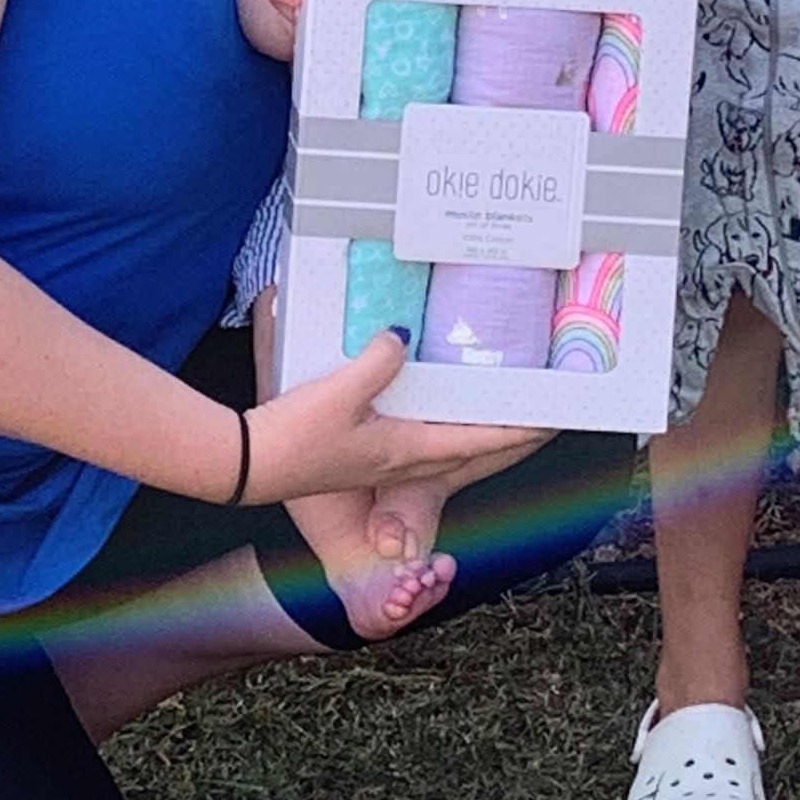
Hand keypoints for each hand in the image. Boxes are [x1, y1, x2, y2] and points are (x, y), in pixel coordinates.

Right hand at [249, 327, 544, 506]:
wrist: (250, 464)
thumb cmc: (294, 438)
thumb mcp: (340, 390)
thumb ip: (377, 361)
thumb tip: (402, 335)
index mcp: (406, 450)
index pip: (475, 440)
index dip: (516, 430)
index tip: (549, 421)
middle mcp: (400, 461)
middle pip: (466, 449)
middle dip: (501, 435)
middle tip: (529, 415)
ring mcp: (379, 462)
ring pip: (440, 449)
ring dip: (467, 432)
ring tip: (484, 408)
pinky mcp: (358, 456)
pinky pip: (413, 442)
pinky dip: (432, 426)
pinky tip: (420, 405)